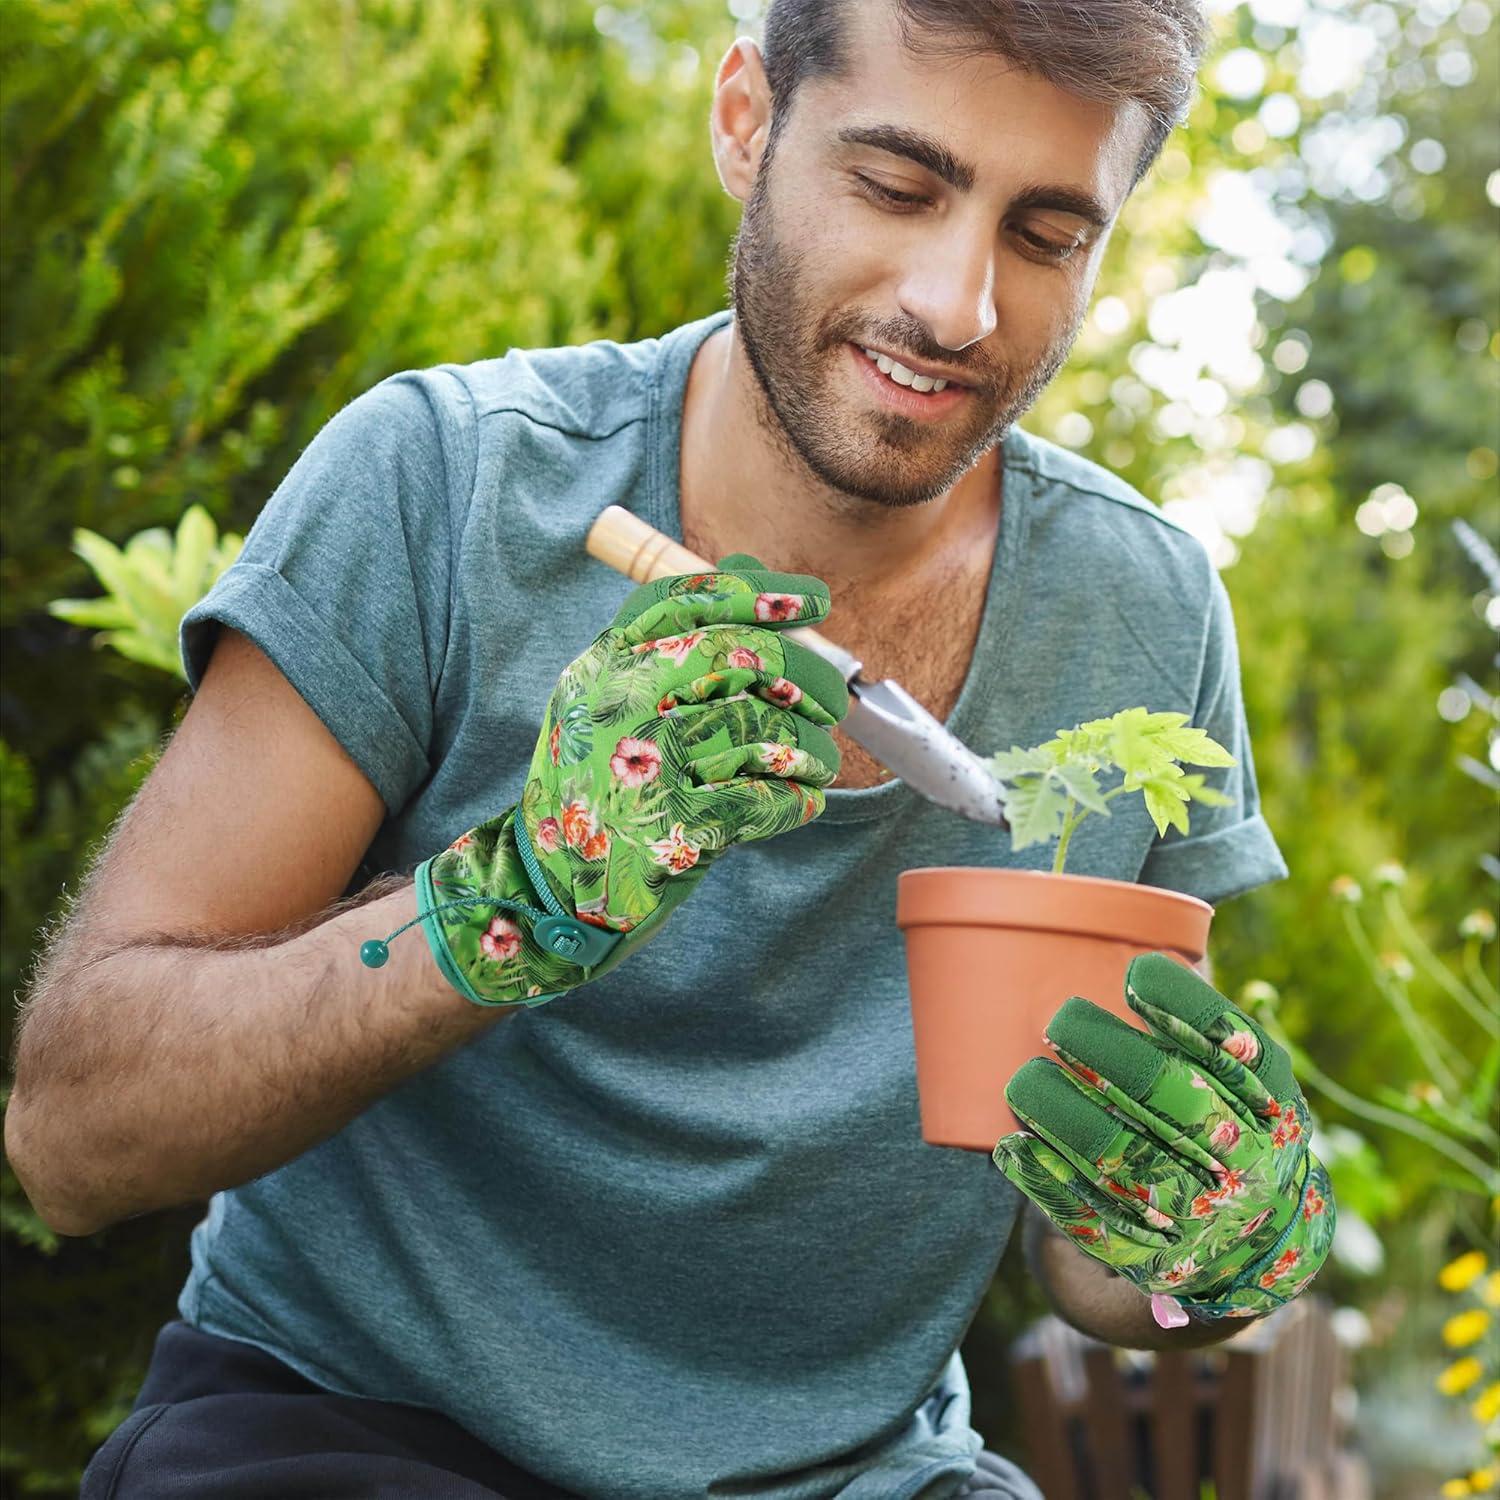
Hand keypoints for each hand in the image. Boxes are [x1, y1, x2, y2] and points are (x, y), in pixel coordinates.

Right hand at [403, 554, 847, 1006]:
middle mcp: (619, 705)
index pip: (686, 602)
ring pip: (763, 734)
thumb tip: (746, 566)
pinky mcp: (675, 829)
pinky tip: (800, 802)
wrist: (553, 883)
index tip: (815, 602)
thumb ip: (676, 638)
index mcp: (605, 664)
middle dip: (806, 676)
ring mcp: (646, 766)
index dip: (759, 594)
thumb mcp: (616, 697)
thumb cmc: (602, 782)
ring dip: (810, 749)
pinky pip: (765, 800)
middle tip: (835, 700)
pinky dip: (795, 801)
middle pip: (738, 659)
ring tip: (819, 762)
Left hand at [992, 953, 1334, 1325]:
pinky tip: (1011, 1146)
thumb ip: (1190, 1015)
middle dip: (1112, 1055)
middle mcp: (1247, 1159)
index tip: (1132, 974)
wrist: (1253, 1239)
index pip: (1235, 1048)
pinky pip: (1094, 1218)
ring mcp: (1201, 1216)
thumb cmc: (1223, 1116)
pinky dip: (1048, 1181)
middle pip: (1177, 1102)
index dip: (1186, 1009)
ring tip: (1023, 1081)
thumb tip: (1117, 932)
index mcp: (1270, 1099)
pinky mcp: (1151, 1256)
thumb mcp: (1237, 1071)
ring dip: (1068, 1118)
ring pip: (1129, 1163)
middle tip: (1059, 1018)